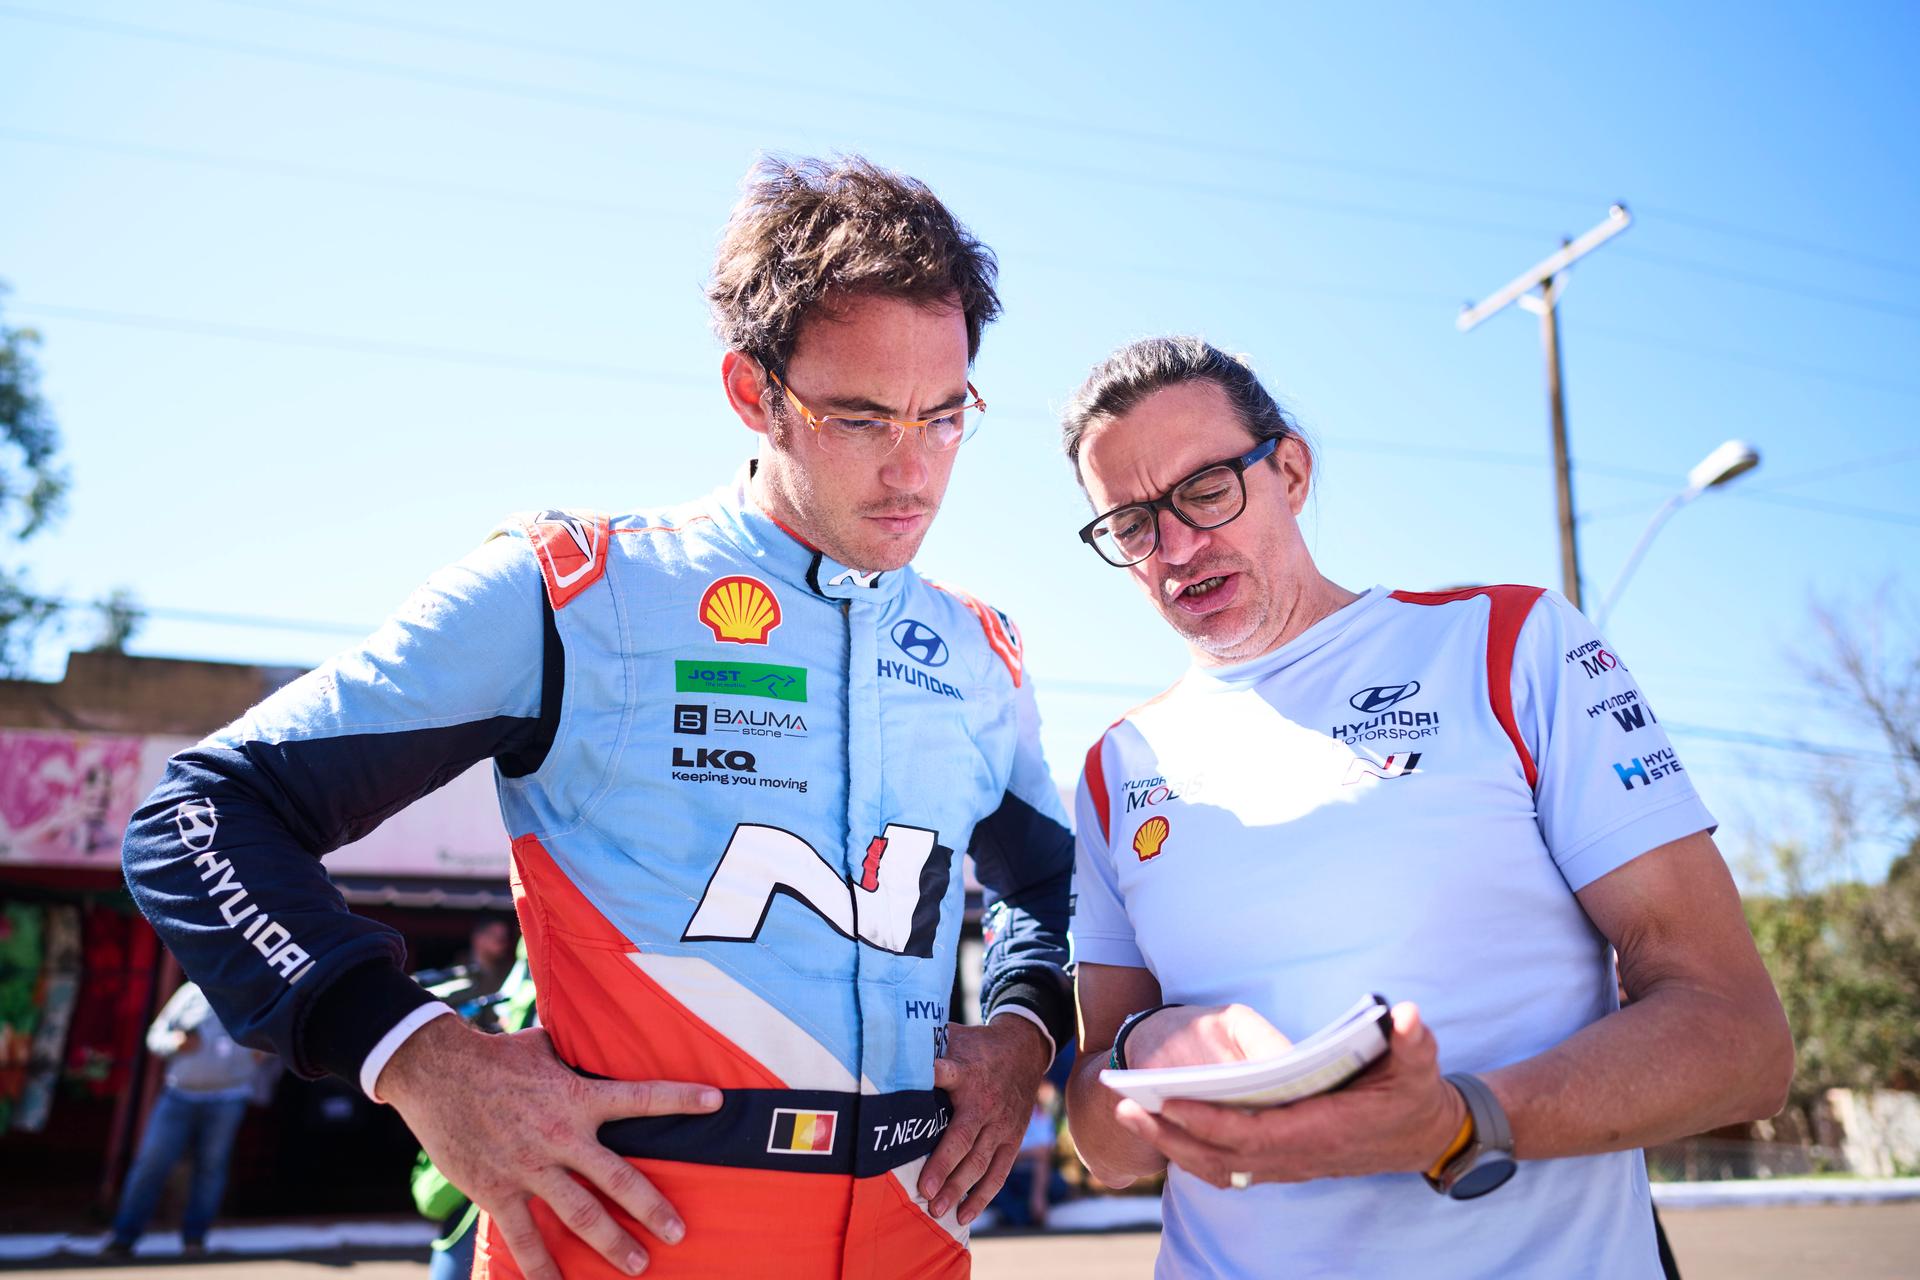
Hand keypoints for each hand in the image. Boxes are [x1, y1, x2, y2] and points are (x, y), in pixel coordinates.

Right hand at [377, 1016, 721, 1278]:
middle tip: (679, 1232)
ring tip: (638, 1267)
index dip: (680, 1099)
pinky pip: (524, 1237)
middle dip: (651, 1208)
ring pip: (580, 1214)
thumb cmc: (496, 1056)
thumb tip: (605, 1032)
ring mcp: (529, 1166)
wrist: (436, 1071)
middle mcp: (560, 1134)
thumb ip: (577, 1055)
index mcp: (576, 1095)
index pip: (640, 1097)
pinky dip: (542, 1269)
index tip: (717, 1103)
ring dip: (611, 1244)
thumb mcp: (545, 1047)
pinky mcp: (497, 1190)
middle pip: (617, 1177)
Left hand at [920, 1018, 1051, 1224]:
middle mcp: (984, 1102)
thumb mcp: (955, 1037)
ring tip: (937, 1210)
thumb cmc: (978, 1047)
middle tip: (923, 1190)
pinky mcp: (1013, 1139)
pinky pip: (999, 1172)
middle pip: (963, 1137)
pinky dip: (983, 1196)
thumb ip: (928, 1045)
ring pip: (980, 1161)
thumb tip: (887, 1048)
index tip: (917, 1087)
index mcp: (965, 1072)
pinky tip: (964, 1214)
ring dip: (958, 1188)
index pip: (946, 1072)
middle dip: (943, 1166)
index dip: (932, 1076)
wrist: (1024, 1050)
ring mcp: (1002, 1124)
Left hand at [1113, 1002, 1465, 1188]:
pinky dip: (1193, 1155)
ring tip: (1131, 1115)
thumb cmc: (1413, 1092)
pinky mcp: (1284, 1163)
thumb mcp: (1418, 1063)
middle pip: (1224, 1155)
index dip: (1212, 1121)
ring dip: (1174, 1146)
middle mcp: (1301, 1155)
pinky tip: (1164, 1131)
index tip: (1172, 1101)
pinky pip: (1230, 1169)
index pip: (1255, 1133)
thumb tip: (1407, 1017)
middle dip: (1174, 1133)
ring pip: (1221, 1167)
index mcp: (1323, 1130)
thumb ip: (1412, 1041)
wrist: (1423, 1134)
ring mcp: (1290, 1164)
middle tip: (1126, 1105)